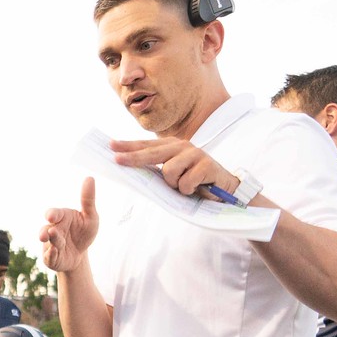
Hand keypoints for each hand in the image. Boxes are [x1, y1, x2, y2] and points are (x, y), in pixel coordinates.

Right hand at [40, 177, 98, 273]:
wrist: (79, 255)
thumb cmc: (83, 232)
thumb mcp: (90, 217)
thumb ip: (88, 199)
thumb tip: (90, 178)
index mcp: (61, 218)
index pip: (54, 214)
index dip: (52, 214)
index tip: (52, 216)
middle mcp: (52, 229)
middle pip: (45, 229)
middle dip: (45, 231)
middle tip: (49, 231)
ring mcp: (49, 244)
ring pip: (47, 243)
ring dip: (49, 241)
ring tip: (52, 239)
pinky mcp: (50, 258)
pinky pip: (48, 256)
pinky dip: (50, 254)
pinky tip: (54, 251)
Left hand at [110, 138, 239, 200]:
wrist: (225, 189)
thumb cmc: (195, 182)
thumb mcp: (174, 174)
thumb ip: (156, 169)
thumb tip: (130, 168)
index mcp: (173, 146)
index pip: (147, 145)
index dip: (128, 146)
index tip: (110, 146)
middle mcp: (183, 146)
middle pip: (152, 153)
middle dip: (133, 158)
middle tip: (116, 160)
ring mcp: (195, 154)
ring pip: (168, 171)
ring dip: (174, 185)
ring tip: (185, 187)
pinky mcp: (206, 165)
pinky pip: (185, 182)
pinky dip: (188, 190)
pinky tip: (197, 189)